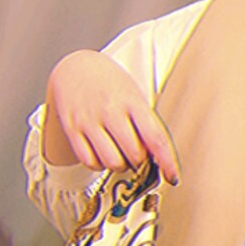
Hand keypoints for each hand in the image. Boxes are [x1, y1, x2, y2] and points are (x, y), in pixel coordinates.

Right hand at [45, 50, 180, 185]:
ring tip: (118, 153)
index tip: (172, 177)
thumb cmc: (111, 86)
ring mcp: (89, 120)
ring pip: (113, 162)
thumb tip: (156, 160)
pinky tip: (101, 153)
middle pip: (134, 154)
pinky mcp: (72, 129)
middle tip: (136, 155)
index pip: (155, 138)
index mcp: (132, 101)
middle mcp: (110, 110)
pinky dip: (99, 164)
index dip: (167, 162)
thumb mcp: (134, 97)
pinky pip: (90, 161)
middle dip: (139, 162)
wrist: (76, 68)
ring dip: (120, 165)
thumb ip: (146, 126)